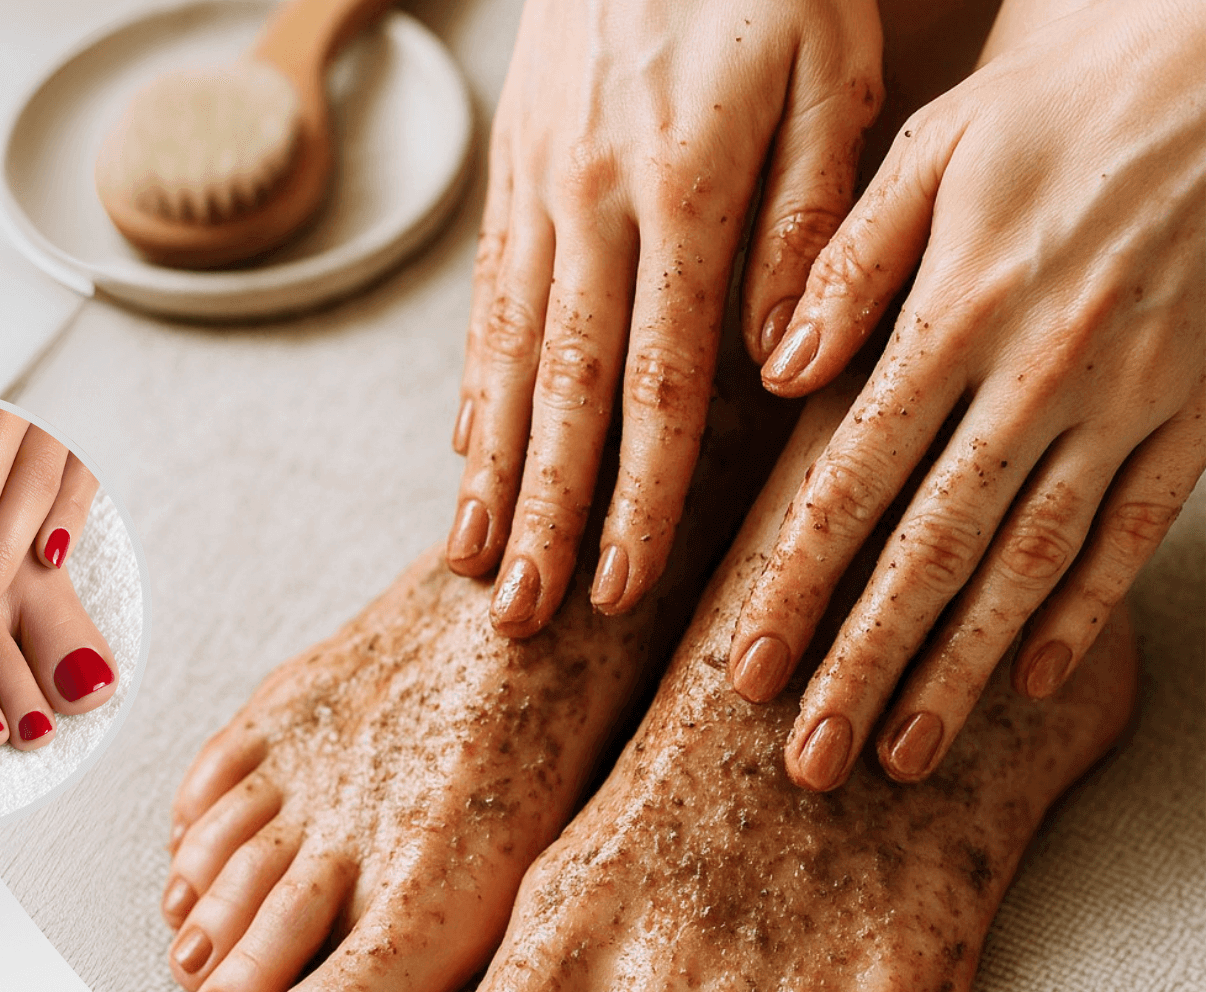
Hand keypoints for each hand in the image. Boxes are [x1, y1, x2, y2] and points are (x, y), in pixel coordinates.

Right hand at [446, 0, 882, 636]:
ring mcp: (537, 191)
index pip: (659, 378)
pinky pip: (486, 301)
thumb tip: (778, 361)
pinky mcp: (510, 177)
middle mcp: (591, 202)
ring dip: (491, 472)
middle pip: (565, 390)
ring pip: (508, 357)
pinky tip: (464, 458)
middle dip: (543, 514)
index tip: (620, 585)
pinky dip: (474, 389)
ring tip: (473, 564)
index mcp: (683, 188)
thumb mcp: (832, 72)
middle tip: (522, 615)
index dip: (638, 493)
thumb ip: (812, 218)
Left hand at [730, 0, 1205, 788]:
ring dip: (963, 668)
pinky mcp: (1194, 412)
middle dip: (865, 664)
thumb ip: (847, 262)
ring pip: (1030, 562)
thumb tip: (777, 373)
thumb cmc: (1058, 99)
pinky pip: (1136, 529)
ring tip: (905, 754)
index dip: (794, 587)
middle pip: (933, 549)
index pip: (851, 482)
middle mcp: (1038, 373)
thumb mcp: (935, 145)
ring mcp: (1127, 399)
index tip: (748, 673)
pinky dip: (1087, 610)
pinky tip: (1035, 683)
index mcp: (956, 313)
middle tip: (812, 761)